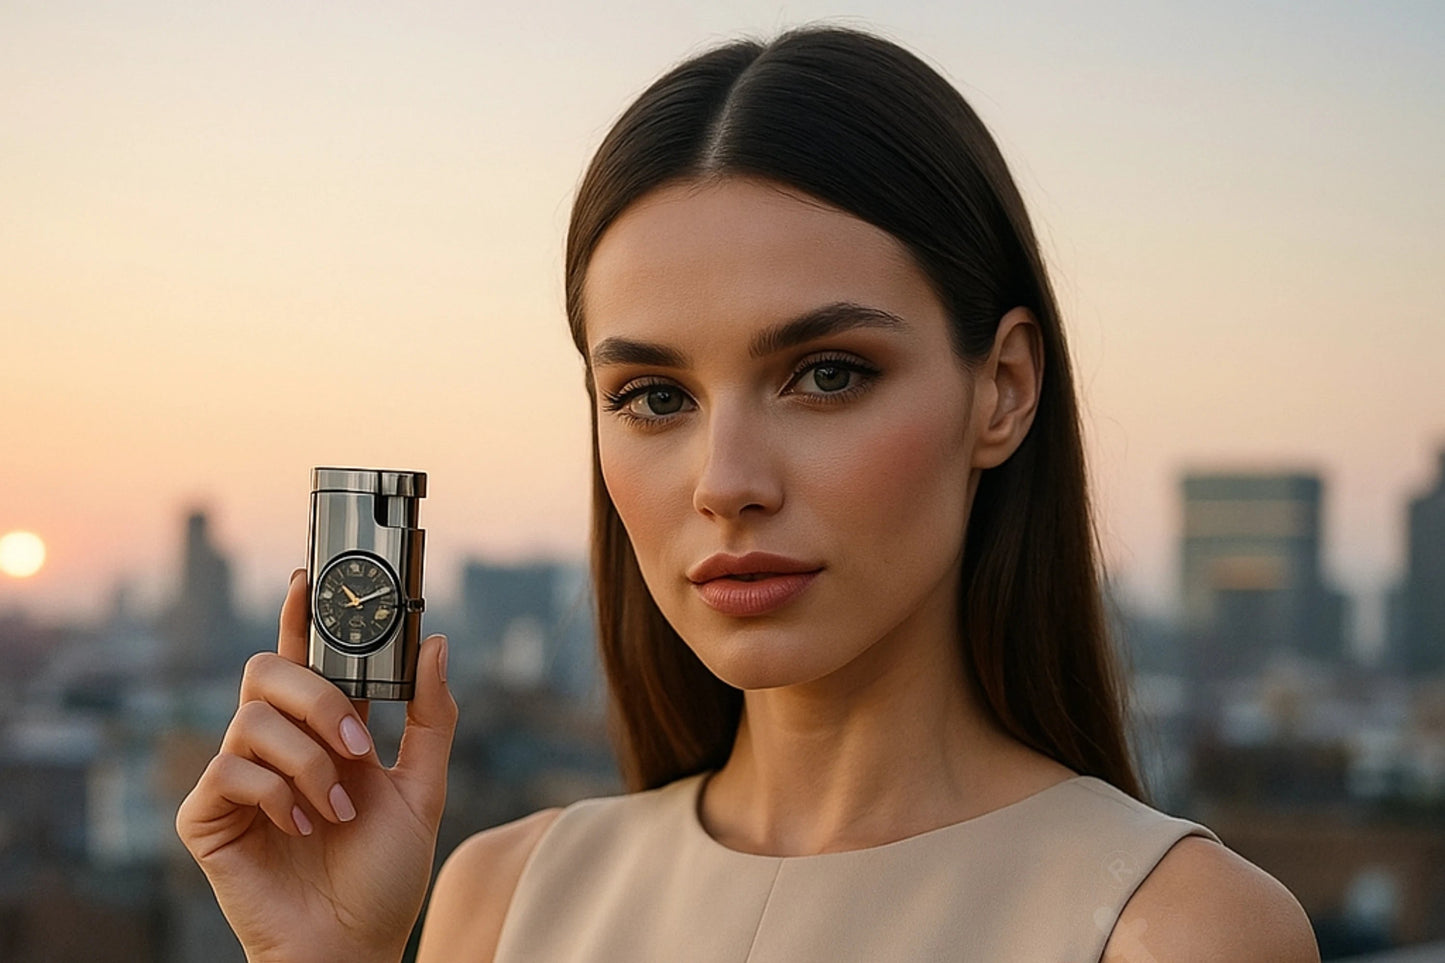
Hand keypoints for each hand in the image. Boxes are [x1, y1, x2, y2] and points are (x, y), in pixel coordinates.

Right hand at [175, 569, 457, 962]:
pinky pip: (231, 770)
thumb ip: (431, 717)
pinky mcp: (207, 816)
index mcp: (322, 730)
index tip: (309, 575)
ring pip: (253, 718)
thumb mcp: (424, 789)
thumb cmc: (383, 875)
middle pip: (267, 669)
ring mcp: (238, 778)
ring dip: (309, 760)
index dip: (299, 613)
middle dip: (317, 696)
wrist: (353, 945)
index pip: (304, 656)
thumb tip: (434, 643)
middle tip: (357, 742)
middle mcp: (275, 745)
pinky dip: (279, 795)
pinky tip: (303, 827)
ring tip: (338, 809)